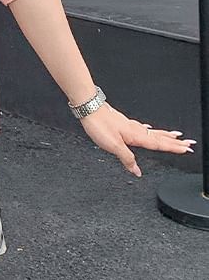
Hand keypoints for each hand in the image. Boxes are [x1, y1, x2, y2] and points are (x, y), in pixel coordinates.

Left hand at [77, 102, 195, 176]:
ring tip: (176, 136)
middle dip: (175, 141)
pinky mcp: (123, 123)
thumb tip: (136, 171)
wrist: (89, 108)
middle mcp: (136, 129)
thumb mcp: (113, 146)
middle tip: (189, 144)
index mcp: (136, 136)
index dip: (173, 147)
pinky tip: (149, 129)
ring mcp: (130, 125)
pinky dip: (150, 130)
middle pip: (160, 137)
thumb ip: (126, 158)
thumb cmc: (99, 125)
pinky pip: (142, 128)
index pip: (159, 144)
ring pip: (153, 131)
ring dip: (166, 135)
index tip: (186, 149)